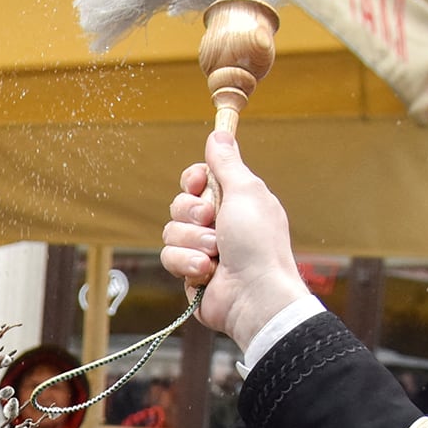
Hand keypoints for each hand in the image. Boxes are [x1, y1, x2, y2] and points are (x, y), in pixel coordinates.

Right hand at [162, 132, 311, 350]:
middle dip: (192, 213)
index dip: (193, 180)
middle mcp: (218, 223)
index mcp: (234, 201)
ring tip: (215, 255)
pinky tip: (207, 272)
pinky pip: (169, 256)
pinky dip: (187, 263)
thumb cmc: (258, 244)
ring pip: (170, 231)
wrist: (254, 295)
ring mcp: (203, 249)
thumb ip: (227, 163)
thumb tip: (219, 133)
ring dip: (193, 242)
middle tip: (213, 222)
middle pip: (179, 203)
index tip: (198, 184)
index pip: (197, 180)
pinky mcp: (190, 272)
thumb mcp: (246, 192)